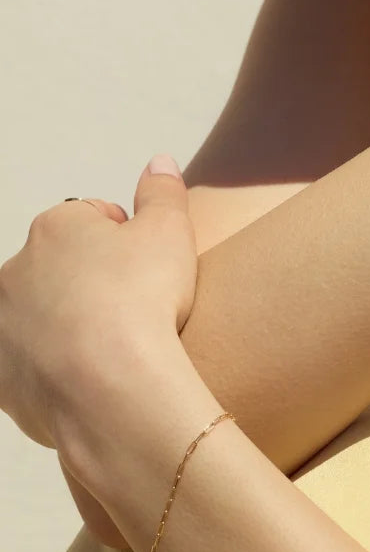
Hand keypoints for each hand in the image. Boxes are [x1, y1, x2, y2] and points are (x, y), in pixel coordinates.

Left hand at [0, 155, 198, 545]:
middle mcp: (14, 271)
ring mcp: (3, 327)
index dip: (130, 238)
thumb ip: (164, 192)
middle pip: (63, 267)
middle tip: (139, 305)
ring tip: (120, 345)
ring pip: (45, 316)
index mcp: (55, 228)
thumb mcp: (172, 230)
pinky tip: (99, 376)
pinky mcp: (3, 380)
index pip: (94, 218)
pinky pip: (36, 367)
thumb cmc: (141, 302)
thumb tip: (159, 163)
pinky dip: (62, 370)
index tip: (151, 265)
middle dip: (95, 280)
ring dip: (74, 323)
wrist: (113, 388)